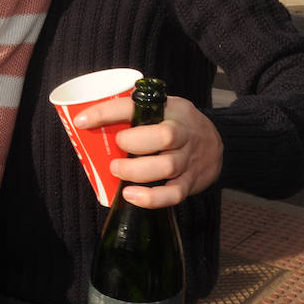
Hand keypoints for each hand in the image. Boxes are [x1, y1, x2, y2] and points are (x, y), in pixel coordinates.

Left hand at [74, 96, 222, 208]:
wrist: (220, 144)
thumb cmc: (180, 125)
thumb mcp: (165, 108)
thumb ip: (138, 113)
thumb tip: (92, 122)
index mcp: (171, 109)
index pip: (136, 105)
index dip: (107, 112)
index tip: (82, 120)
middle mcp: (184, 133)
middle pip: (164, 137)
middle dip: (134, 142)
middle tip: (116, 147)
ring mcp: (189, 159)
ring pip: (166, 167)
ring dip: (137, 171)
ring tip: (116, 170)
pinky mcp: (190, 183)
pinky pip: (173, 194)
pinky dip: (151, 198)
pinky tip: (131, 196)